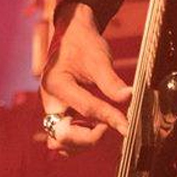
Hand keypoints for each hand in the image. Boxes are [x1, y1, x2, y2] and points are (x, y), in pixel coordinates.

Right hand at [40, 3, 130, 153]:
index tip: (127, 125)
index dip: (109, 118)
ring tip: (102, 126)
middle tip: (109, 125)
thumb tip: (128, 97)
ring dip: (82, 142)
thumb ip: (111, 81)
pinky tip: (95, 127)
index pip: (85, 109)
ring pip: (61, 142)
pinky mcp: (56, 112)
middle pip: (63, 136)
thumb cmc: (83, 43)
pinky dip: (78, 140)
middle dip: (88, 137)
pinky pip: (63, 137)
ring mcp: (50, 107)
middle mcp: (48, 98)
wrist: (72, 34)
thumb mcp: (99, 58)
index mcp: (56, 83)